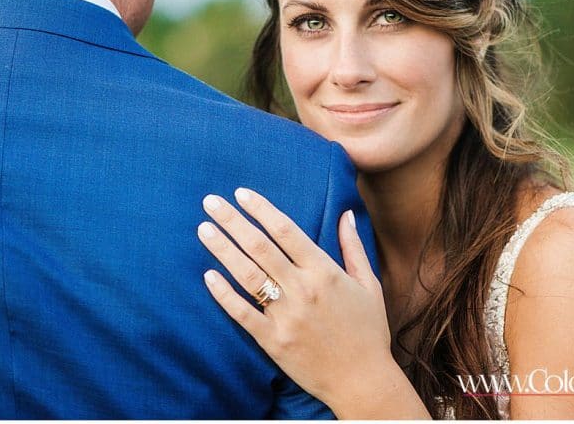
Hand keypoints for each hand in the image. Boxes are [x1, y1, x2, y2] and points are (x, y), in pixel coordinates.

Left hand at [197, 187, 395, 411]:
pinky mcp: (273, 341)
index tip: (241, 194)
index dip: (261, 209)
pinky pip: (242, 314)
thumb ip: (353, 247)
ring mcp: (286, 316)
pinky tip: (208, 276)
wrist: (363, 381)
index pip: (286, 230)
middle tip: (210, 202)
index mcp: (325, 271)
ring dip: (223, 249)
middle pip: (260, 246)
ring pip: (247, 275)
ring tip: (204, 229)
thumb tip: (345, 213)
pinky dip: (223, 294)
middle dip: (233, 221)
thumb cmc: (368, 330)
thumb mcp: (368, 284)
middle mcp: (303, 289)